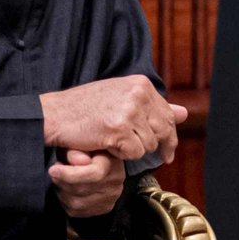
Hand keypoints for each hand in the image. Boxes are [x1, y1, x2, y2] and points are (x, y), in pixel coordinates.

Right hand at [39, 75, 185, 163]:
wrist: (55, 114)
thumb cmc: (84, 106)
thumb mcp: (120, 97)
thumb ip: (151, 105)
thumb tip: (184, 113)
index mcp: (140, 84)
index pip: (167, 114)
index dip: (169, 136)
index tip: (167, 151)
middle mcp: (138, 95)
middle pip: (163, 130)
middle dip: (157, 146)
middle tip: (147, 154)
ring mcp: (129, 111)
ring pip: (148, 144)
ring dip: (133, 149)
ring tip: (113, 140)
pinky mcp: (119, 130)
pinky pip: (134, 153)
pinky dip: (122, 155)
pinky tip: (107, 145)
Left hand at [50, 148, 123, 219]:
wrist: (99, 161)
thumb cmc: (87, 151)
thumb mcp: (80, 143)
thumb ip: (77, 150)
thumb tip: (78, 161)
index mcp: (112, 163)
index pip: (94, 174)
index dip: (69, 174)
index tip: (53, 169)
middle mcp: (115, 182)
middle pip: (81, 190)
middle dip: (62, 181)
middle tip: (55, 172)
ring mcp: (110, 198)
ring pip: (76, 203)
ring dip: (62, 192)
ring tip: (61, 180)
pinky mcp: (103, 208)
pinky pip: (77, 212)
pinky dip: (65, 202)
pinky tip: (66, 190)